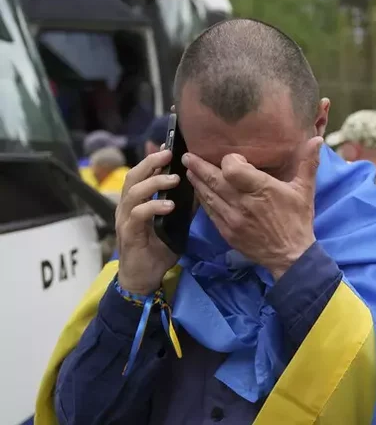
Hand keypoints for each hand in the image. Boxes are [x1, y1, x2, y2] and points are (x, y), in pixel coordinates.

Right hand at [116, 150, 180, 294]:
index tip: (169, 146)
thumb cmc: (158, 249)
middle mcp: (127, 206)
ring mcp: (126, 219)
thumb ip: (183, 206)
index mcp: (137, 201)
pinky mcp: (129, 233)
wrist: (144, 277)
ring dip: (155, 182)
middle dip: (151, 162)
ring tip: (175, 179)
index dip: (153, 159)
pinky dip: (153, 206)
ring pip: (134, 192)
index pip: (142, 173)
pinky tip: (169, 205)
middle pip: (134, 176)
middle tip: (170, 154)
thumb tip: (200, 188)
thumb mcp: (175, 224)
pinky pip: (138, 214)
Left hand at [184, 137, 321, 279]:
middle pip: (214, 180)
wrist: (291, 256)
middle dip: (199, 166)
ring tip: (188, 169)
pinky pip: (210, 212)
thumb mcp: (305, 190)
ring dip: (196, 181)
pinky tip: (199, 191)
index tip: (232, 158)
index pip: (233, 169)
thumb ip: (308, 163)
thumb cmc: (298, 220)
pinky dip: (203, 199)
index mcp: (262, 190)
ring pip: (208, 196)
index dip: (229, 160)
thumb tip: (316, 139)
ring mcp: (232, 218)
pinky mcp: (227, 231)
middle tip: (188, 155)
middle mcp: (243, 203)